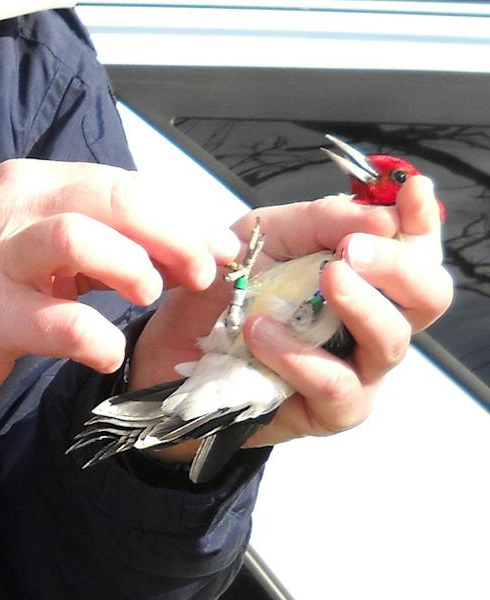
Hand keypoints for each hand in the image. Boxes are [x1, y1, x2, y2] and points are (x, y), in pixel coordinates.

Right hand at [0, 160, 240, 431]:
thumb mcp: (34, 251)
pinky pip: (55, 319)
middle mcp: (13, 207)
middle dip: (174, 234)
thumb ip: (101, 246)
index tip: (222, 250)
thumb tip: (180, 253)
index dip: (182, 216)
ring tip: (149, 296)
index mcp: (31, 184)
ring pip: (77, 234)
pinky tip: (108, 352)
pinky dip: (94, 336)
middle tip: (203, 273)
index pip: (123, 183)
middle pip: (112, 196)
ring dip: (131, 265)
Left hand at [131, 174, 452, 456]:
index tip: (412, 190)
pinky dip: (299, 355)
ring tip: (319, 282)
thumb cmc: (228, 284)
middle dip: (397, 266)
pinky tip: (261, 332)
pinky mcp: (331, 409)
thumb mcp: (264, 235)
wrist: (172, 341)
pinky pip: (337, 386)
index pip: (415, 245)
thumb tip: (381, 217)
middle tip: (352, 251)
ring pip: (392, 340)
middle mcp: (375, 318)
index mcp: (366, 271)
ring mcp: (359, 367)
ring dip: (357, 306)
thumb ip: (320, 221)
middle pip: (427, 295)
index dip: (421, 219)